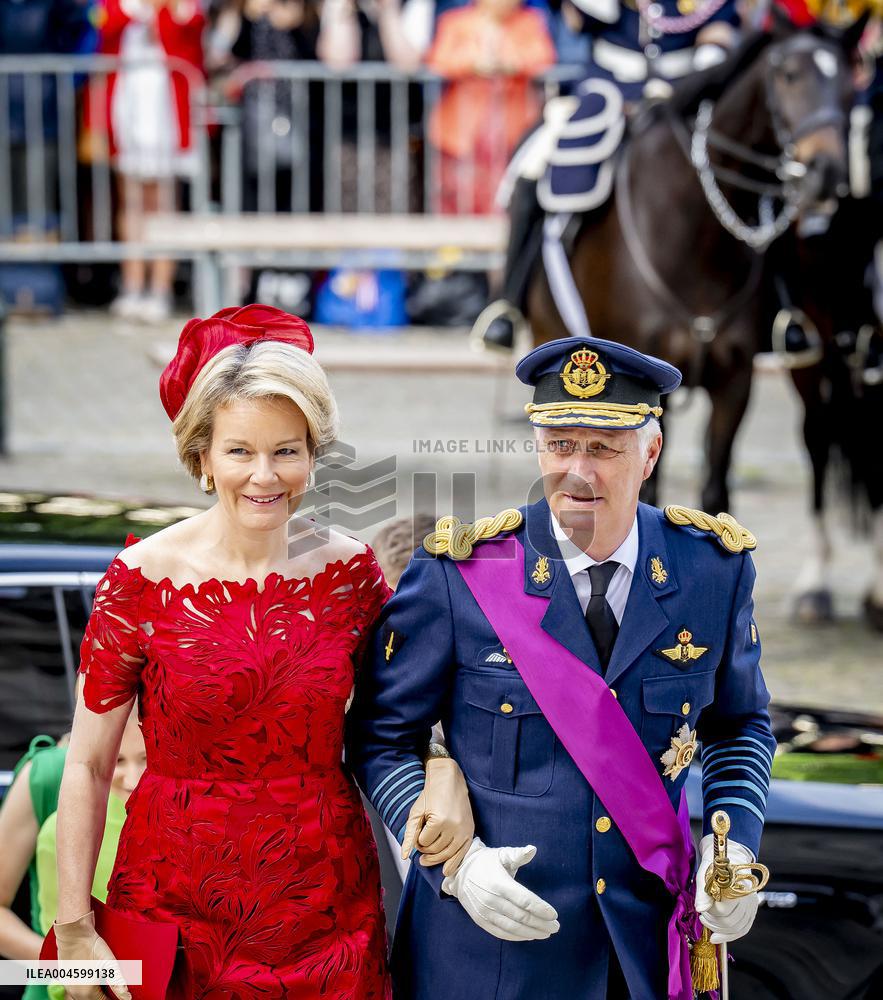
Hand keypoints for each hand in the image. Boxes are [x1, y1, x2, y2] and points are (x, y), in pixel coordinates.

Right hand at [55, 911, 130, 999]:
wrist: (73, 933)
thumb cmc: (93, 946)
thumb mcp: (109, 963)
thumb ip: (118, 982)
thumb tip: (128, 998)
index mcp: (87, 992)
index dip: (114, 999)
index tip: (121, 996)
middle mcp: (75, 994)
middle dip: (104, 997)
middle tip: (113, 991)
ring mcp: (68, 987)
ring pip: (83, 998)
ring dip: (94, 995)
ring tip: (104, 986)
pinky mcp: (65, 980)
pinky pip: (75, 992)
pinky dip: (85, 991)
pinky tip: (91, 981)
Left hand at [401, 757, 474, 875]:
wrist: (449, 780)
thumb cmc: (430, 795)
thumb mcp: (416, 812)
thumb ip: (410, 835)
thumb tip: (404, 856)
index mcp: (439, 821)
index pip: (424, 843)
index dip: (418, 841)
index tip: (418, 833)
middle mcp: (454, 827)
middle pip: (436, 851)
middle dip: (426, 850)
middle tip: (421, 846)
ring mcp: (464, 830)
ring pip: (447, 854)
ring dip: (436, 857)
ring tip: (428, 856)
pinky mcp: (470, 831)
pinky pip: (462, 853)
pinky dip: (454, 863)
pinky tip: (446, 871)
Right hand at [441, 838, 559, 940]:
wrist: (459, 871)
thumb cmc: (486, 862)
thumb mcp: (501, 854)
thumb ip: (518, 854)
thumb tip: (533, 849)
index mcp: (499, 882)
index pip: (525, 901)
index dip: (541, 909)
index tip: (554, 915)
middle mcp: (491, 900)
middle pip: (521, 916)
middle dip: (541, 924)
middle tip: (555, 927)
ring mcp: (485, 912)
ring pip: (512, 928)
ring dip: (531, 933)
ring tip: (545, 933)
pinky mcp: (480, 920)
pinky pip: (500, 933)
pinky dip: (516, 937)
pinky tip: (528, 936)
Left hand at [694, 835, 759, 943]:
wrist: (729, 860)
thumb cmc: (714, 867)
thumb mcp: (704, 876)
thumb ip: (702, 894)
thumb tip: (699, 909)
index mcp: (735, 886)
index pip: (723, 910)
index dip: (710, 913)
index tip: (701, 911)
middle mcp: (747, 896)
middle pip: (730, 922)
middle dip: (713, 923)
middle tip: (702, 917)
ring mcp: (751, 904)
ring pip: (737, 928)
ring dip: (719, 930)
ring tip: (707, 922)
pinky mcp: (752, 910)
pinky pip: (743, 929)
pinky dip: (730, 936)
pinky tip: (717, 938)